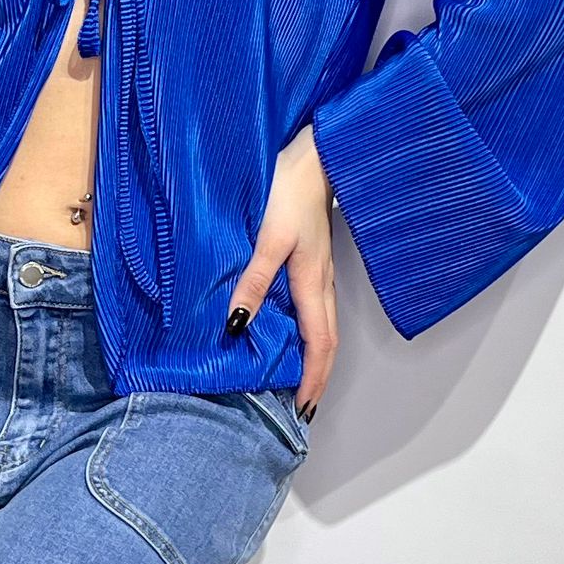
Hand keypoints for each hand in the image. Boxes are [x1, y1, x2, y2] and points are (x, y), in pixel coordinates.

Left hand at [227, 129, 337, 420]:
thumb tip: (237, 326)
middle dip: (317, 377)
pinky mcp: (313, 260)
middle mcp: (322, 284)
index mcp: (313, 283)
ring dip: (312, 357)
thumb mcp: (267, 238)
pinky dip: (306, 332)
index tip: (303, 409)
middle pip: (326, 342)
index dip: (314, 380)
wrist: (312, 155)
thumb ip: (253, 281)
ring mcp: (320, 272)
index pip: (320, 345)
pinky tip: (288, 333)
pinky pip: (314, 308)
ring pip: (322, 326)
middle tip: (302, 406)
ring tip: (296, 380)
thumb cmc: (289, 191)